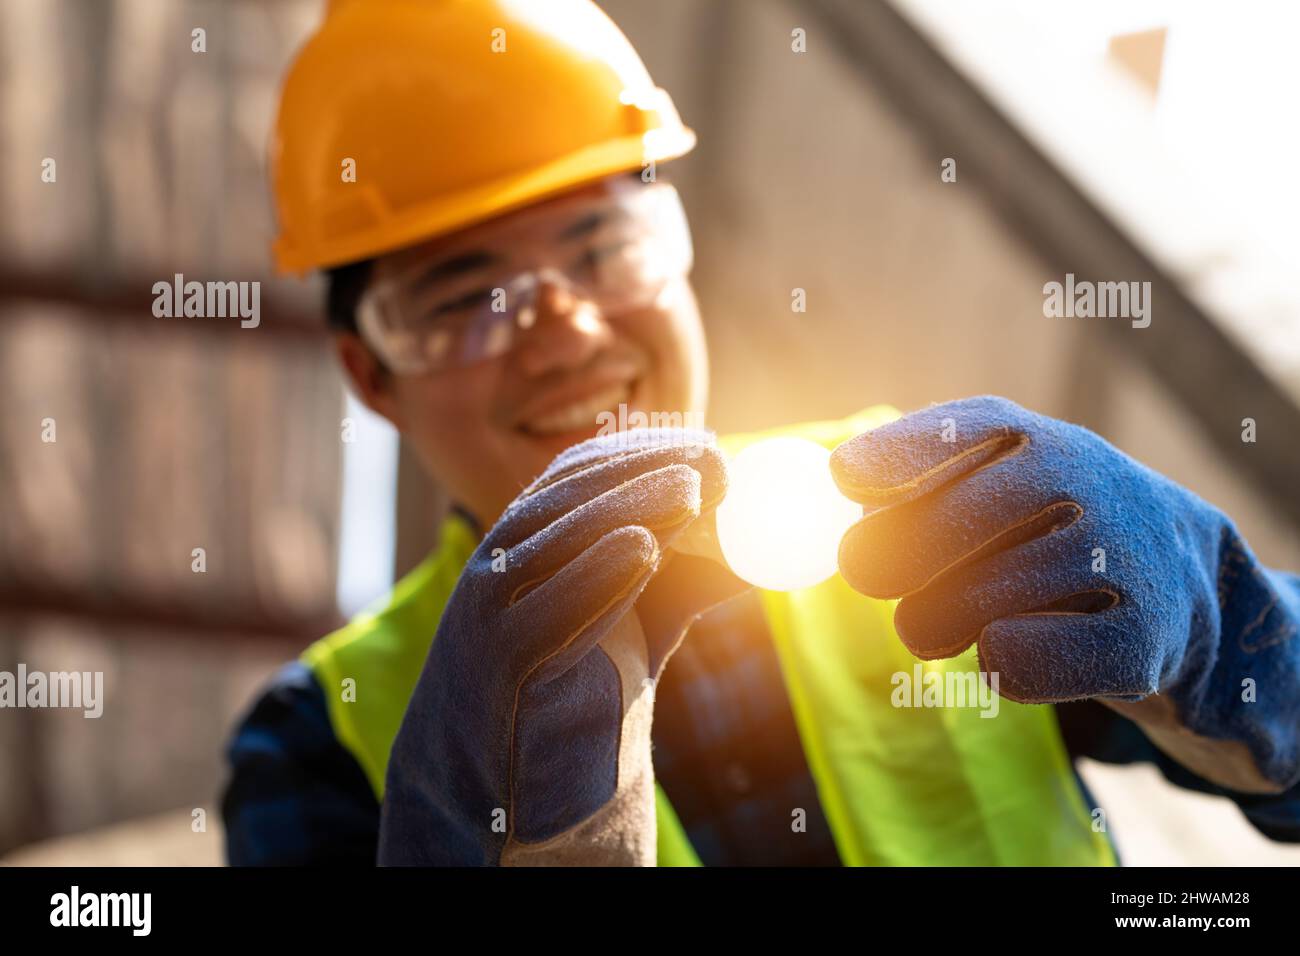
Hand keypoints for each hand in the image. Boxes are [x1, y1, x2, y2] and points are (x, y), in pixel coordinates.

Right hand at [378, 429, 728, 864]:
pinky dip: (593, 576)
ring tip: (690, 489)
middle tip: (712, 459)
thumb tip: (760, 558)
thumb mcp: (632, 627)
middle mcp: (497, 565)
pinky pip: (543, 615)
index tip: (704, 443)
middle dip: (641, 470)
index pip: (575, 475)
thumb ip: (681, 587)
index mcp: (523, 544)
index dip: (639, 450)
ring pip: (553, 543)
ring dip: (624, 507)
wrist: (498, 786)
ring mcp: (487, 613)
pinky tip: (643, 549)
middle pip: (566, 497)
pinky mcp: (495, 667)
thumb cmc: (567, 687)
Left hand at [830, 395, 1299, 792]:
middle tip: (864, 574)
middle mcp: (1083, 480)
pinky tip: (1006, 648)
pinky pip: (1023, 661)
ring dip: (933, 621)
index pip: (962, 432)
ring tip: (937, 621)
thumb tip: (841, 503)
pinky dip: (995, 663)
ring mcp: (1118, 555)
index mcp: (1032, 438)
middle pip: (953, 522)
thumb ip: (910, 486)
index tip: (845, 479)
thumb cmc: (1045, 529)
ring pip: (975, 602)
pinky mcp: (1140, 638)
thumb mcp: (991, 484)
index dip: (897, 456)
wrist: (1182, 588)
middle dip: (891, 556)